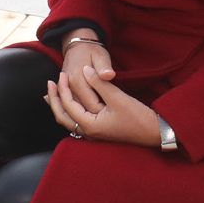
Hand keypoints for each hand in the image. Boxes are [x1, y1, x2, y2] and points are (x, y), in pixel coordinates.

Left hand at [46, 67, 160, 146]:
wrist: (153, 131)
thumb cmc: (137, 116)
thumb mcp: (118, 97)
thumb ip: (99, 83)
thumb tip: (84, 70)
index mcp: (89, 125)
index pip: (68, 105)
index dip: (62, 88)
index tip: (61, 73)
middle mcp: (88, 132)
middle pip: (62, 116)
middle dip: (54, 100)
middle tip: (50, 83)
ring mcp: (93, 133)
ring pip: (68, 120)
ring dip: (60, 105)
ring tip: (53, 93)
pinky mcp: (98, 130)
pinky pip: (77, 120)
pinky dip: (70, 110)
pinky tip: (71, 102)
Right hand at [57, 36, 114, 116]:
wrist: (77, 45)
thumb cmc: (92, 51)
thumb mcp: (101, 56)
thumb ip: (104, 67)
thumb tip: (109, 75)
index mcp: (78, 81)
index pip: (92, 106)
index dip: (105, 110)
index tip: (116, 110)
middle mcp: (70, 89)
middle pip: (85, 111)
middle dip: (99, 113)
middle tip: (113, 111)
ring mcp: (66, 91)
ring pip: (79, 111)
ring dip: (91, 113)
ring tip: (106, 109)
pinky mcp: (66, 92)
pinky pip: (75, 105)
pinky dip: (85, 109)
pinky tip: (97, 106)